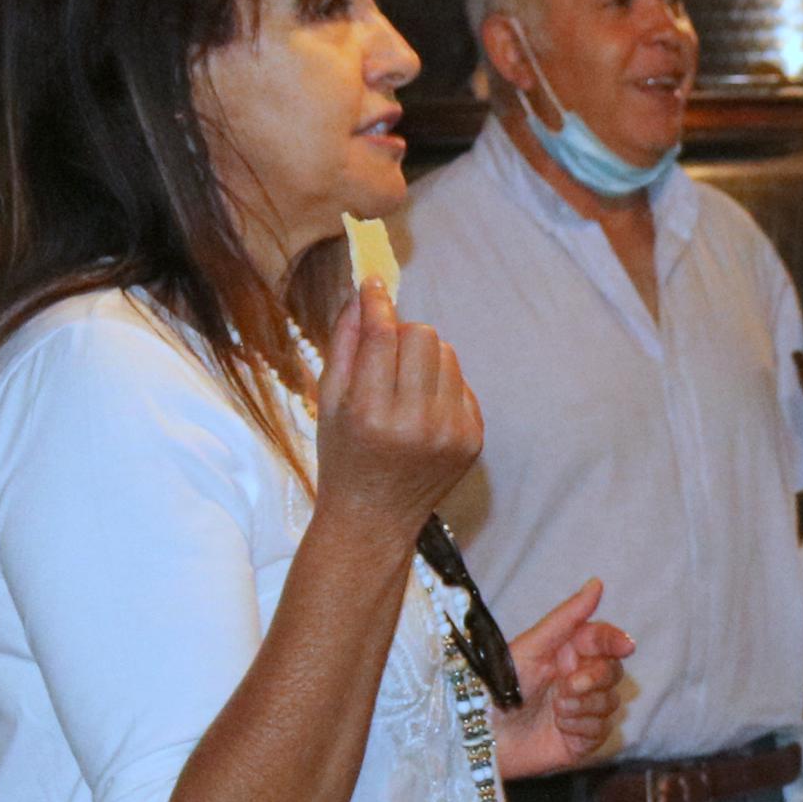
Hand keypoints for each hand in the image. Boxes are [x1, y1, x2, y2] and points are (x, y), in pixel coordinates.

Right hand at [314, 284, 480, 540]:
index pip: (381, 336)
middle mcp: (417, 423)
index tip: (372, 284)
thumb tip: (363, 294)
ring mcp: (452, 432)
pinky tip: (420, 411)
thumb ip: (344, 344)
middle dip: (401, 334)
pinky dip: (441, 385)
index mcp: (372, 413)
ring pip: (447, 354)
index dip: (376, 304)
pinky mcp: (474, 439)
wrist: (375, 516)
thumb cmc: (343, 456)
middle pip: (423, 335)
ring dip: (423, 358)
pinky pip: (462, 383)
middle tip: (383, 354)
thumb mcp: (328, 402)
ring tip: (402, 387)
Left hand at [493, 579, 630, 778]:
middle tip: (569, 686)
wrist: (481, 736)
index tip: (625, 647)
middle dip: (595, 679)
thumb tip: (597, 583)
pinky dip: (582, 727)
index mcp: (565, 653)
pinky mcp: (581, 739)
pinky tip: (560, 727)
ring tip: (555, 710)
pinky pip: (603, 729)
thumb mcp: (532, 647)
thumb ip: (568, 617)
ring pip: (611, 701)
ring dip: (584, 705)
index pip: (603, 640)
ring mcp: (581, 710)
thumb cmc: (497, 688)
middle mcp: (576, 679)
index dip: (615, 641)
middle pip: (613, 671)